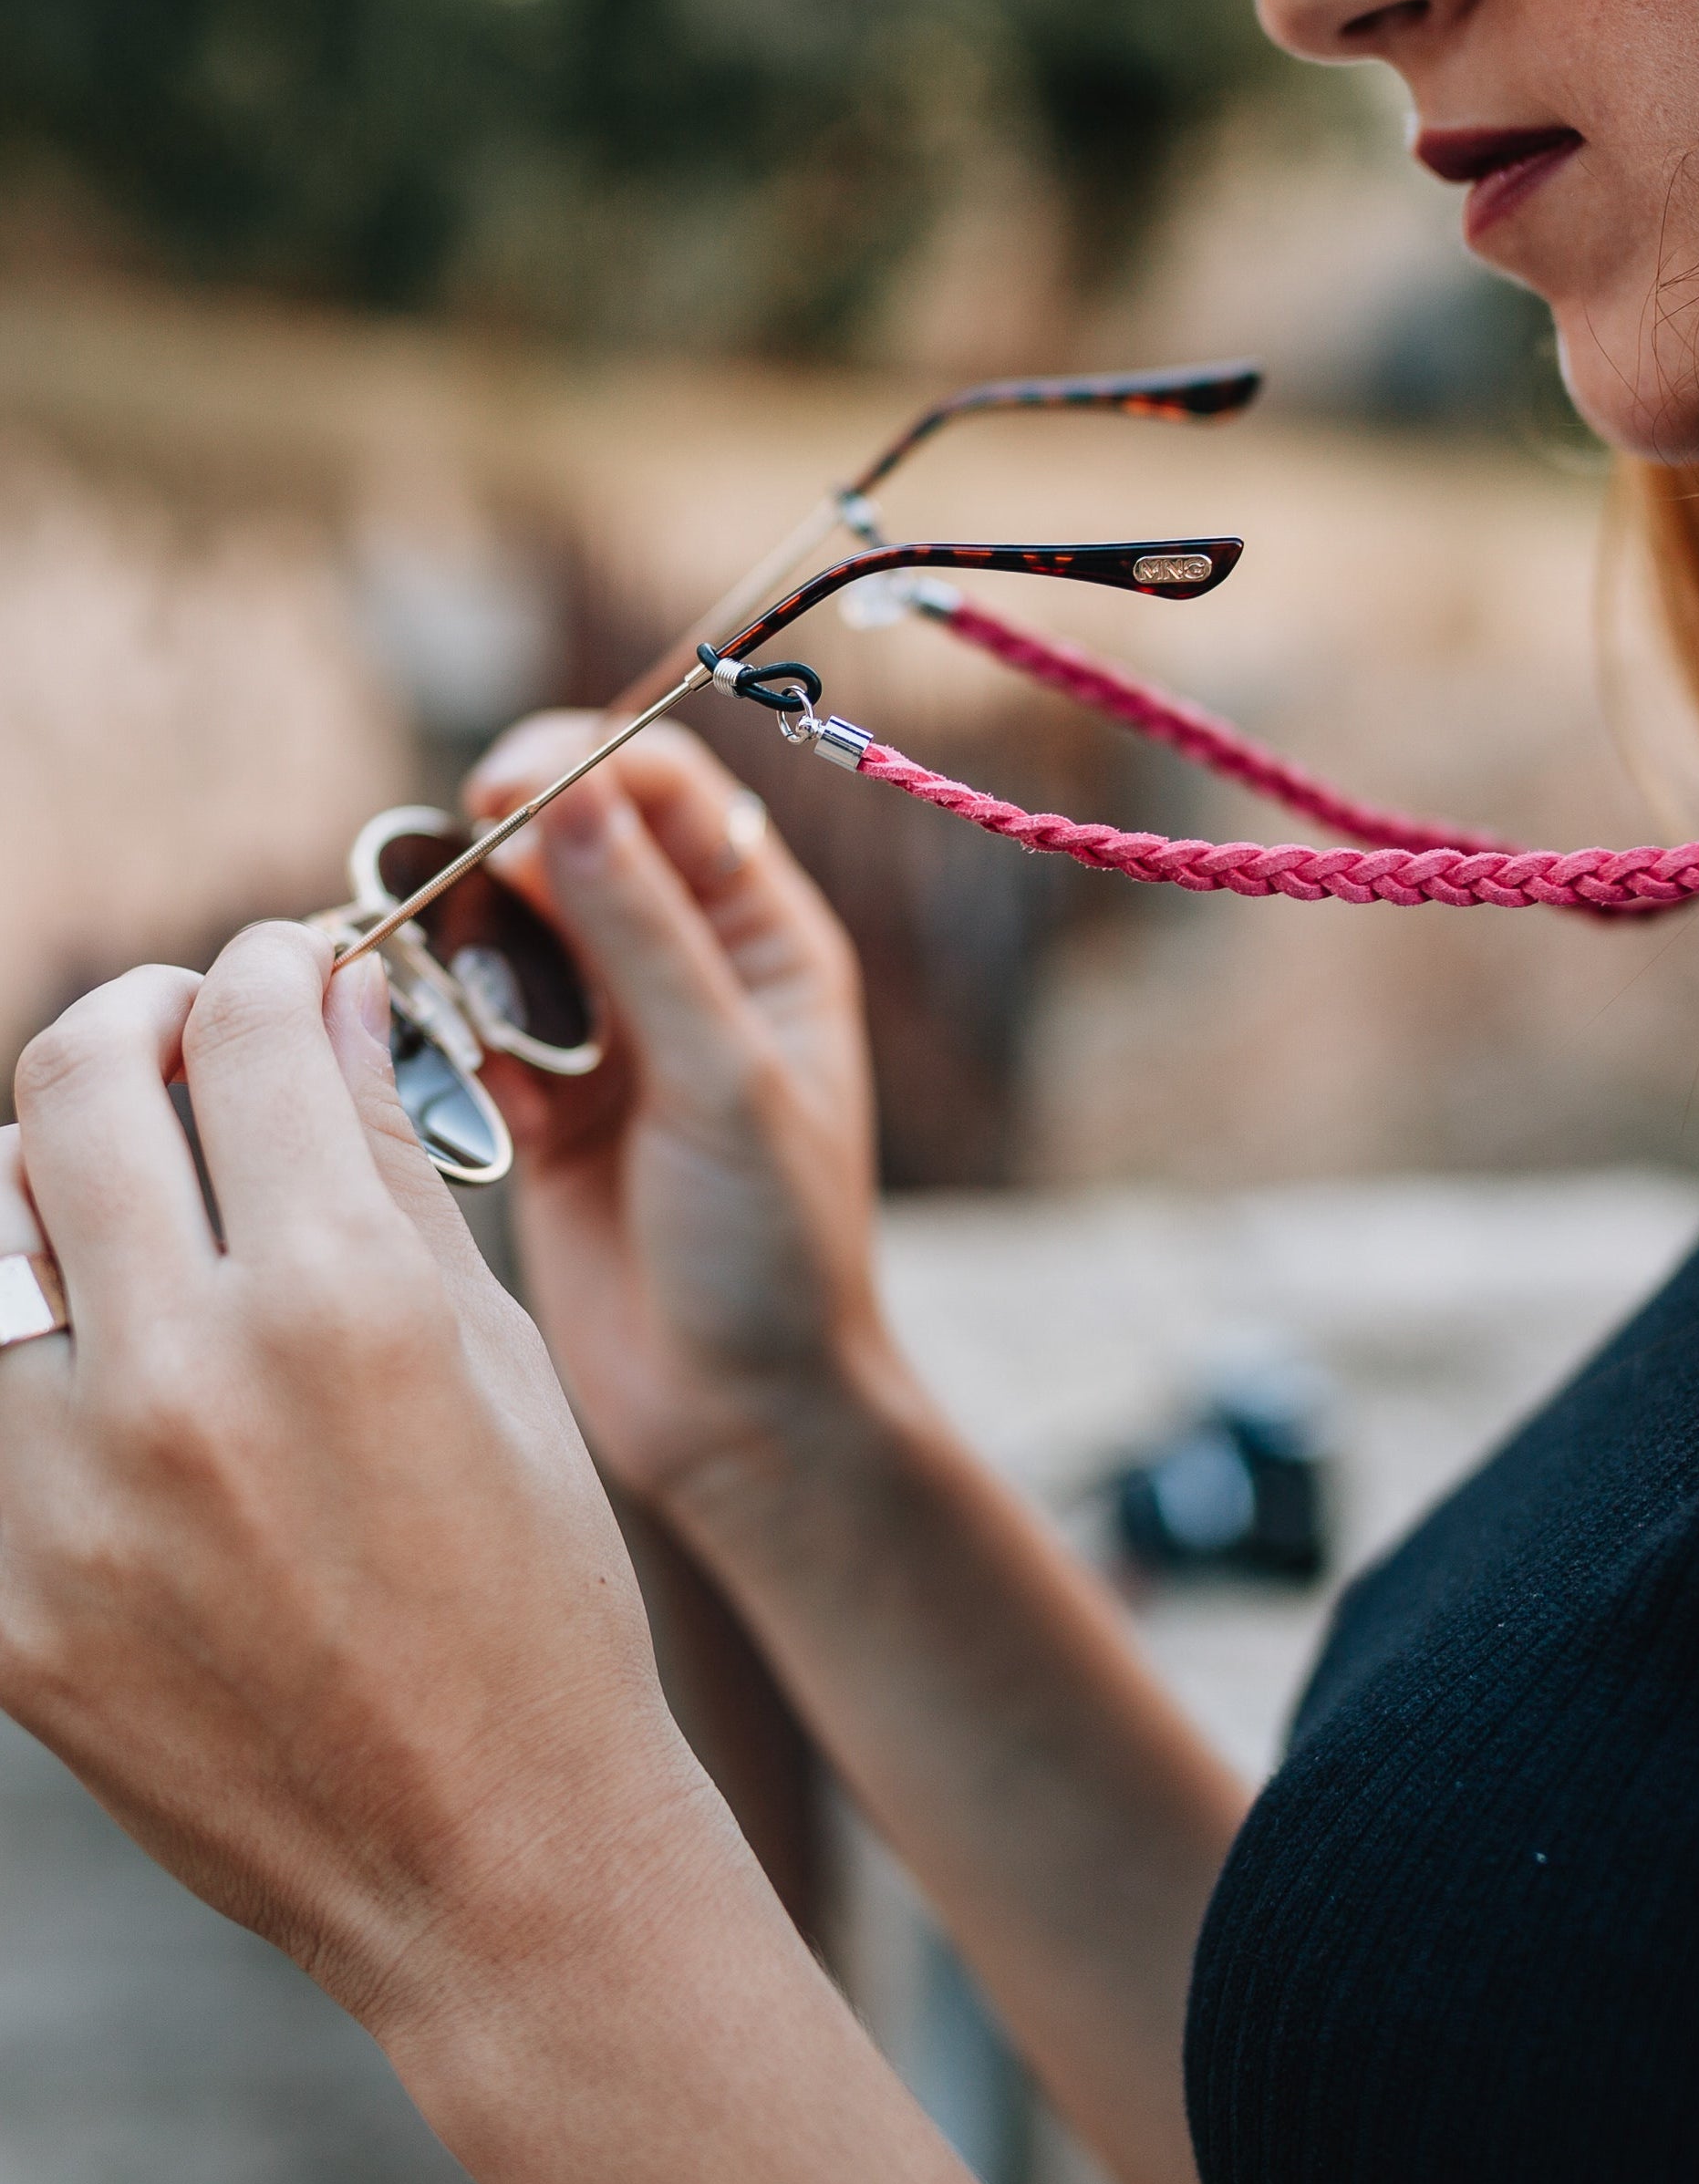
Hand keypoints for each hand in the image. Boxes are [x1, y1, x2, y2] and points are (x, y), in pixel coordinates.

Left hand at [0, 928, 722, 2031]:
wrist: (487, 1844)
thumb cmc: (534, 1589)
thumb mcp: (495, 1357)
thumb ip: (391, 1168)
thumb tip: (328, 1005)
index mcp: (343, 1308)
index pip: (247, 1033)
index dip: (264, 964)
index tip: (278, 966)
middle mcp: (181, 1381)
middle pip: (75, 1085)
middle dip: (136, 1019)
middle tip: (181, 1030)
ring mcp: (61, 1499)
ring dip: (52, 1170)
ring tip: (125, 1188)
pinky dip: (21, 1334)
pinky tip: (94, 1334)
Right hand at [464, 718, 892, 1519]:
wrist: (743, 1414)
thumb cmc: (775, 1251)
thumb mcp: (725, 1083)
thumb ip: (645, 940)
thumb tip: (570, 793)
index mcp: (765, 942)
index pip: (669, 792)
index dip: (581, 769)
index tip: (497, 795)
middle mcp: (687, 970)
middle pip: (570, 843)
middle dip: (497, 853)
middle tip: (439, 889)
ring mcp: (608, 1036)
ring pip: (503, 931)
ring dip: (458, 943)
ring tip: (447, 997)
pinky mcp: (539, 1106)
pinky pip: (463, 1023)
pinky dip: (440, 1029)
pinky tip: (457, 1077)